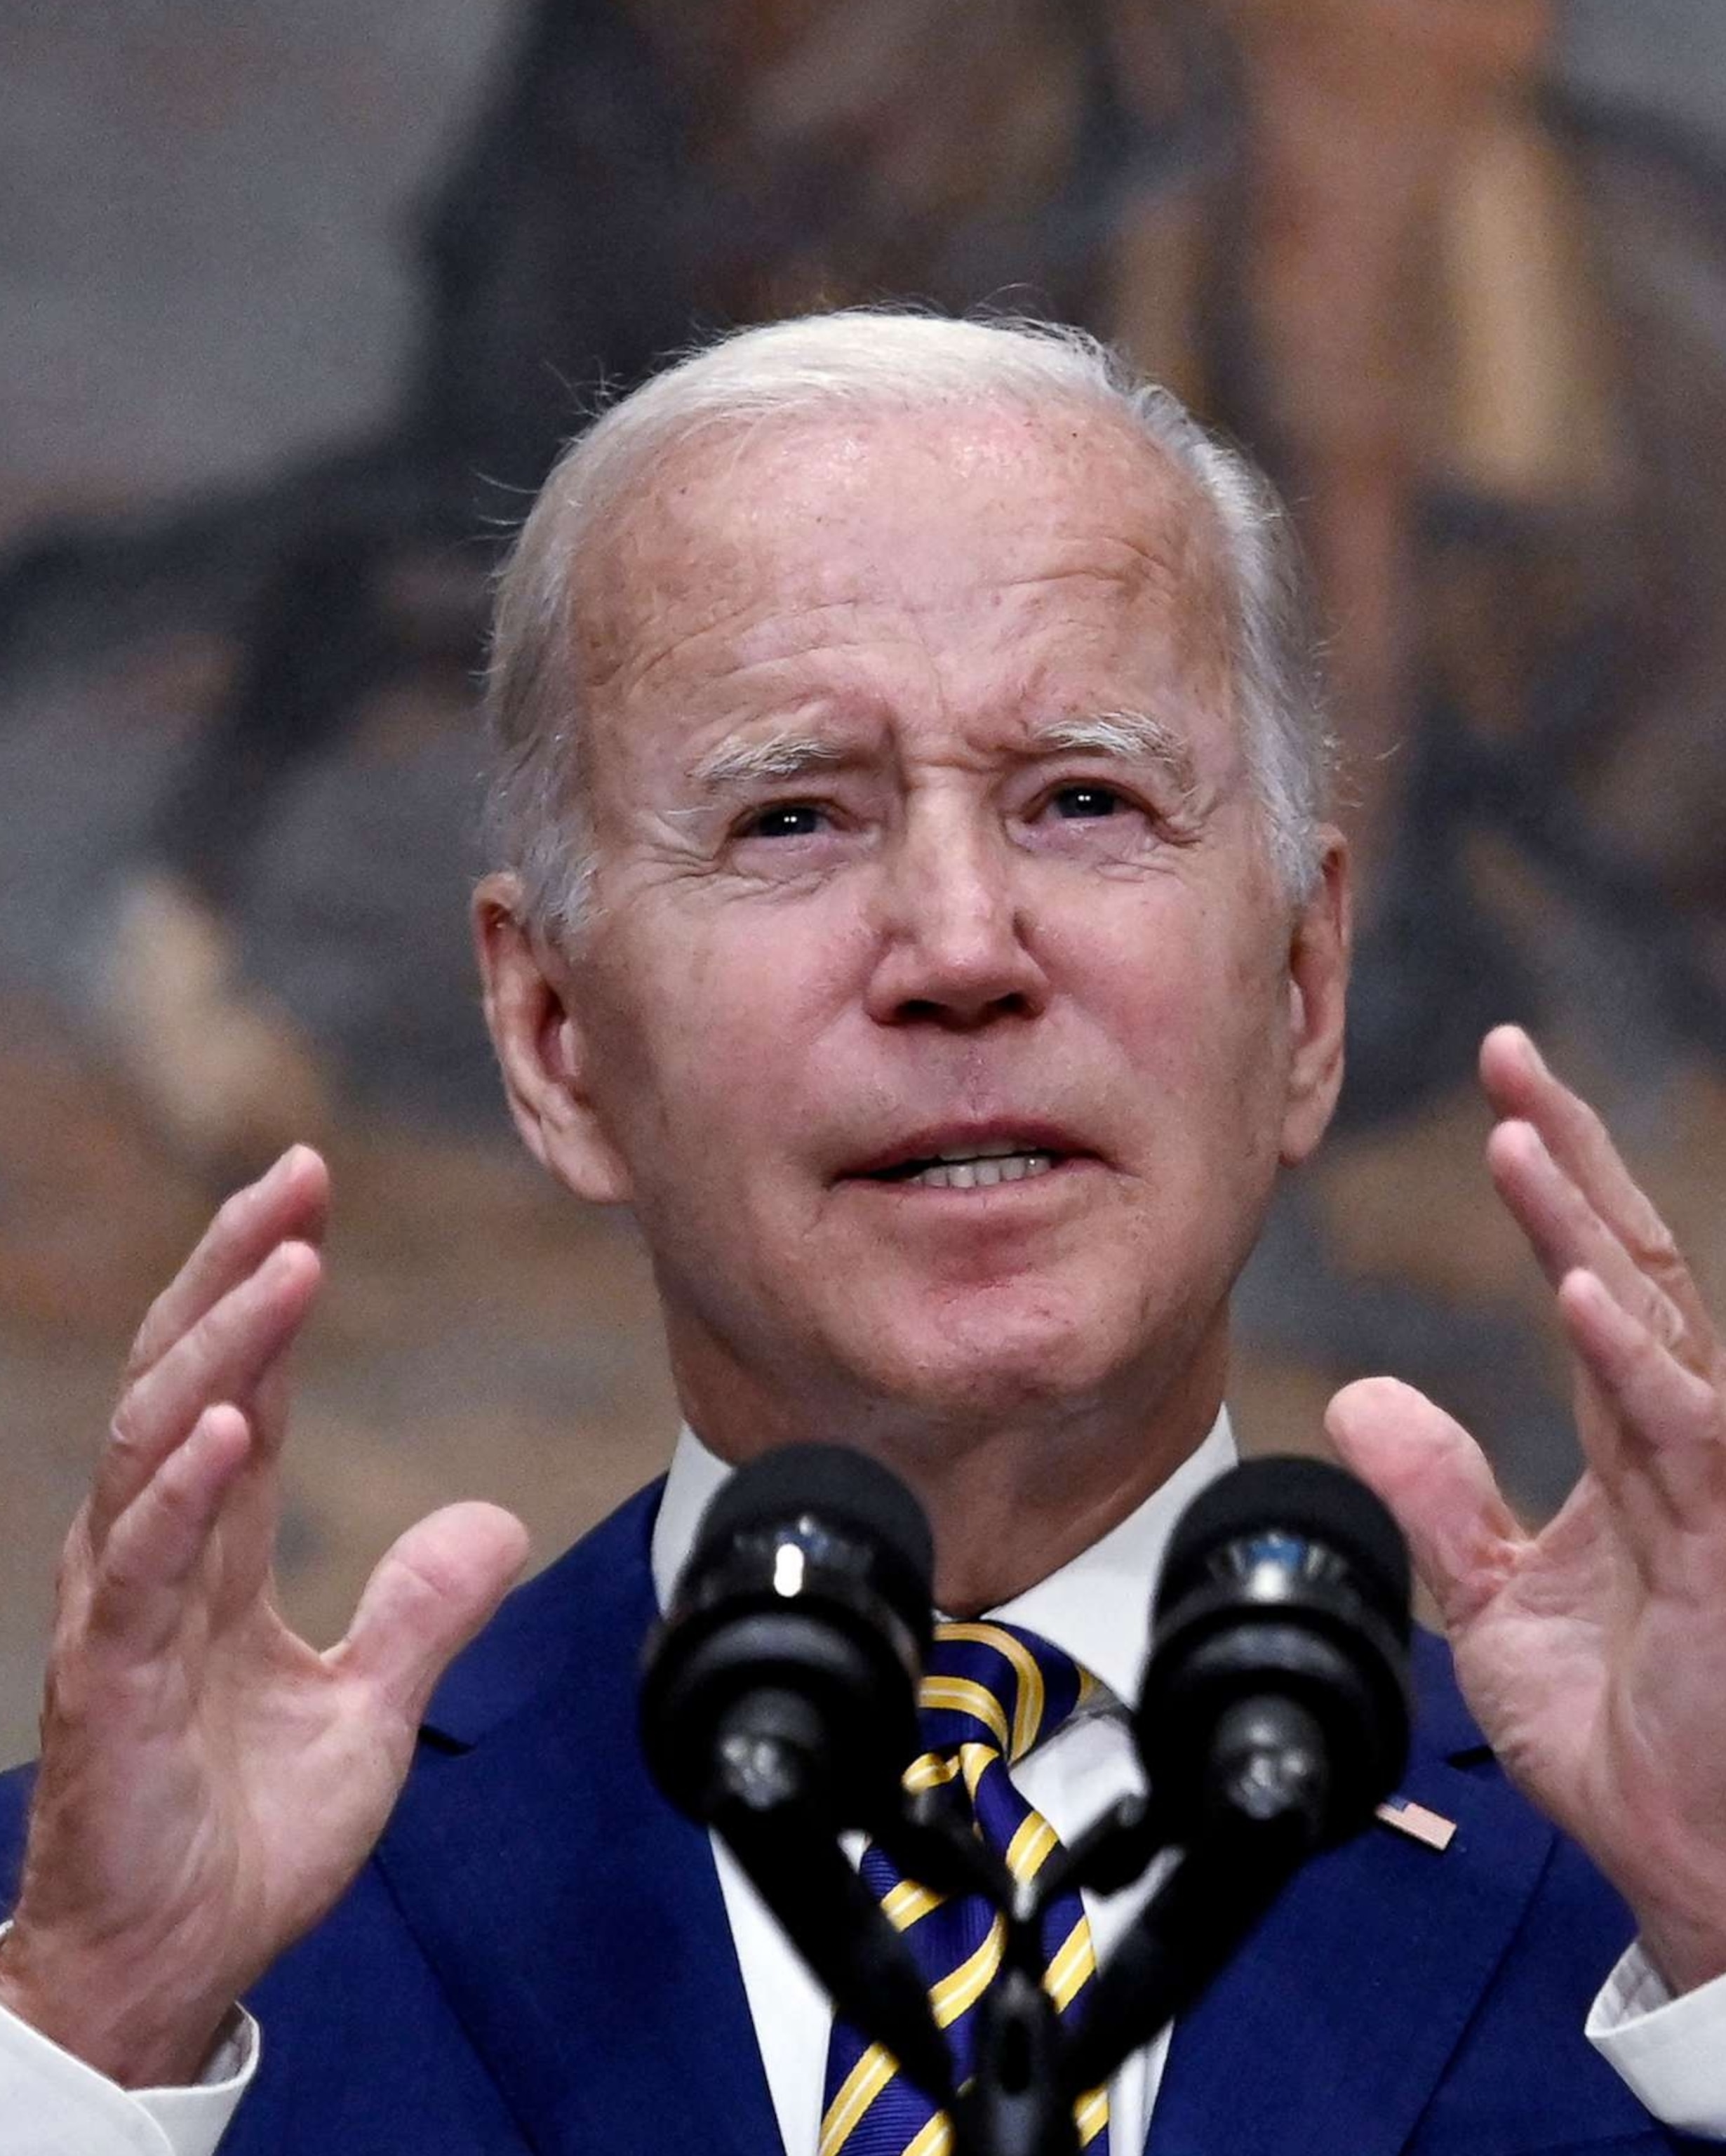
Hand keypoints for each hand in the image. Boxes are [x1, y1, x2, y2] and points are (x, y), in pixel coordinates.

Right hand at [0, 1148, 527, 2085]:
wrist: (177, 1967)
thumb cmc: (243, 1838)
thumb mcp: (367, 1707)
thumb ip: (421, 1608)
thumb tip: (490, 1518)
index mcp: (214, 1550)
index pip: (238, 1386)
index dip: (268, 1289)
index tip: (311, 1196)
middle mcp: (156, 1555)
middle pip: (184, 1378)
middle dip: (235, 1271)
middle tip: (294, 1176)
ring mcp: (122, 1611)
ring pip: (156, 1444)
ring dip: (222, 1349)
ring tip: (288, 1266)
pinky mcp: (108, 1683)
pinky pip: (138, 1569)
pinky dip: (180, 1494)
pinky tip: (229, 1427)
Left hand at [1326, 1027, 1725, 1993]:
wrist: (1687, 1867)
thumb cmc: (1627, 1740)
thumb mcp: (1496, 1601)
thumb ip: (1440, 1493)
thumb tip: (1366, 1398)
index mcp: (1631, 1444)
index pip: (1597, 1278)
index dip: (1553, 1185)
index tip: (1500, 1093)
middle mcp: (1680, 1442)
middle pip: (1632, 1263)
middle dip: (1571, 1157)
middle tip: (1509, 1056)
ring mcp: (1711, 1485)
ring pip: (1655, 1325)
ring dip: (1582, 1231)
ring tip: (1515, 1140)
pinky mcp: (1724, 1543)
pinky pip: (1685, 1432)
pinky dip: (1633, 1360)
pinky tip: (1582, 1293)